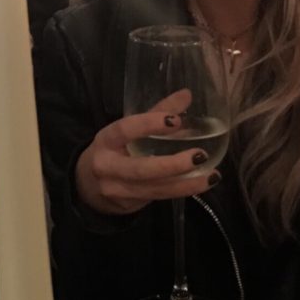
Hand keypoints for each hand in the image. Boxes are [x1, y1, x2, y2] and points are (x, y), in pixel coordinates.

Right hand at [75, 90, 220, 214]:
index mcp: (106, 139)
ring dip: (186, 183)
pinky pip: (159, 197)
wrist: (88, 187)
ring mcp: (117, 189)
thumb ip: (157, 113)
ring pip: (154, 188)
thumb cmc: (114, 149)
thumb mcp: (128, 130)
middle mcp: (107, 166)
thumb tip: (187, 94)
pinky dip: (183, 191)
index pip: (125, 129)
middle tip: (199, 154)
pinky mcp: (129, 205)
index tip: (176, 120)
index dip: (149, 124)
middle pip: (141, 168)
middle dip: (172, 164)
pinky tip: (203, 184)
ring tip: (211, 175)